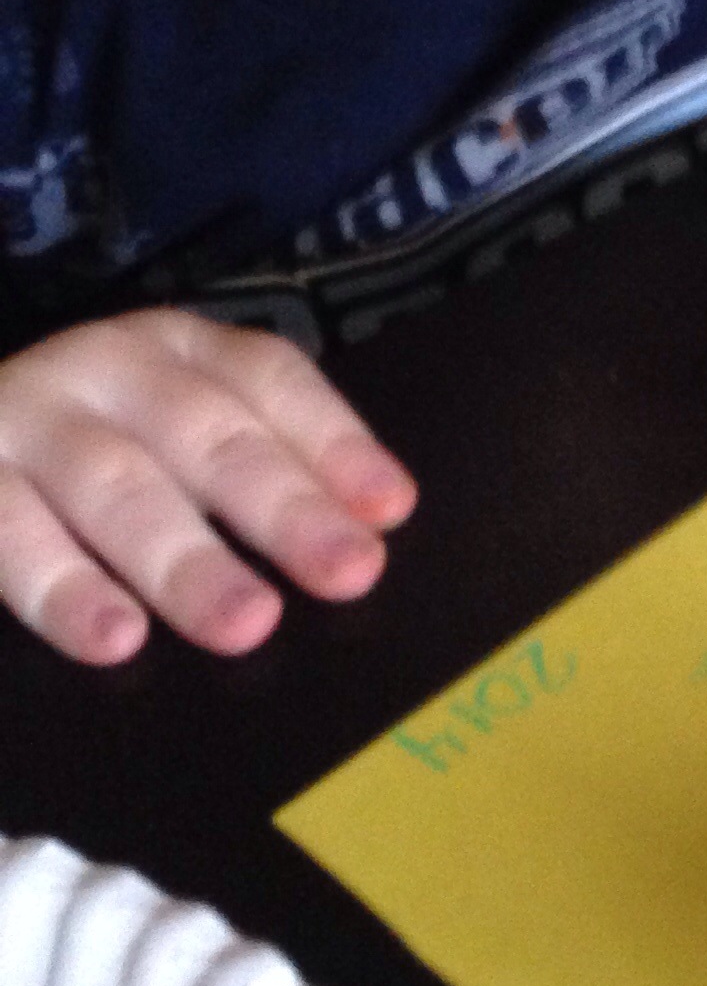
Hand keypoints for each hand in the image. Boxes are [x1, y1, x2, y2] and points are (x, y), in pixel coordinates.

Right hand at [0, 310, 416, 664]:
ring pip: (114, 486)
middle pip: (206, 434)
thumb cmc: (83, 452)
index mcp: (175, 348)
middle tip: (348, 572)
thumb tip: (374, 524)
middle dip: (282, 508)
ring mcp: (25, 419)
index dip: (333, 440)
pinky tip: (114, 637)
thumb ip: (260, 468)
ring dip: (185, 559)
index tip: (390, 510)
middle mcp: (104, 368)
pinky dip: (64, 589)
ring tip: (248, 622)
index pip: (267, 379)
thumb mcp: (169, 437)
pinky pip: (10, 534)